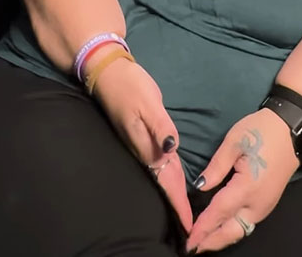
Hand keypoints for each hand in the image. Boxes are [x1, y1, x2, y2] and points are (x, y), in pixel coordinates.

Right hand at [92, 56, 192, 233]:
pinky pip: (160, 162)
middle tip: (193, 228)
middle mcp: (145, 150)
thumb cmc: (129, 86)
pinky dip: (170, 175)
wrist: (108, 73)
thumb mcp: (148, 103)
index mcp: (147, 146)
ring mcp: (143, 144)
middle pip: (165, 181)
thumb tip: (172, 149)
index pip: (166, 180)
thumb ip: (161, 127)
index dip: (177, 202)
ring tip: (186, 211)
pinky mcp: (144, 136)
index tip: (189, 225)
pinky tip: (175, 180)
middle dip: (178, 205)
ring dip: (174, 192)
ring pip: (163, 173)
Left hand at [185, 108, 299, 252]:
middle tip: (191, 247)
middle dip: (211, 241)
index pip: (219, 213)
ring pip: (240, 231)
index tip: (188, 239)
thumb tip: (200, 186)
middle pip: (231, 231)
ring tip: (203, 240)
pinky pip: (247, 224)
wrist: (293, 130)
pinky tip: (221, 227)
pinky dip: (231, 230)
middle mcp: (257, 204)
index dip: (202, 227)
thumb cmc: (262, 131)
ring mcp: (265, 206)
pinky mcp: (268, 203)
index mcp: (248, 187)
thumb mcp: (234, 141)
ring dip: (221, 238)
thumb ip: (216, 166)